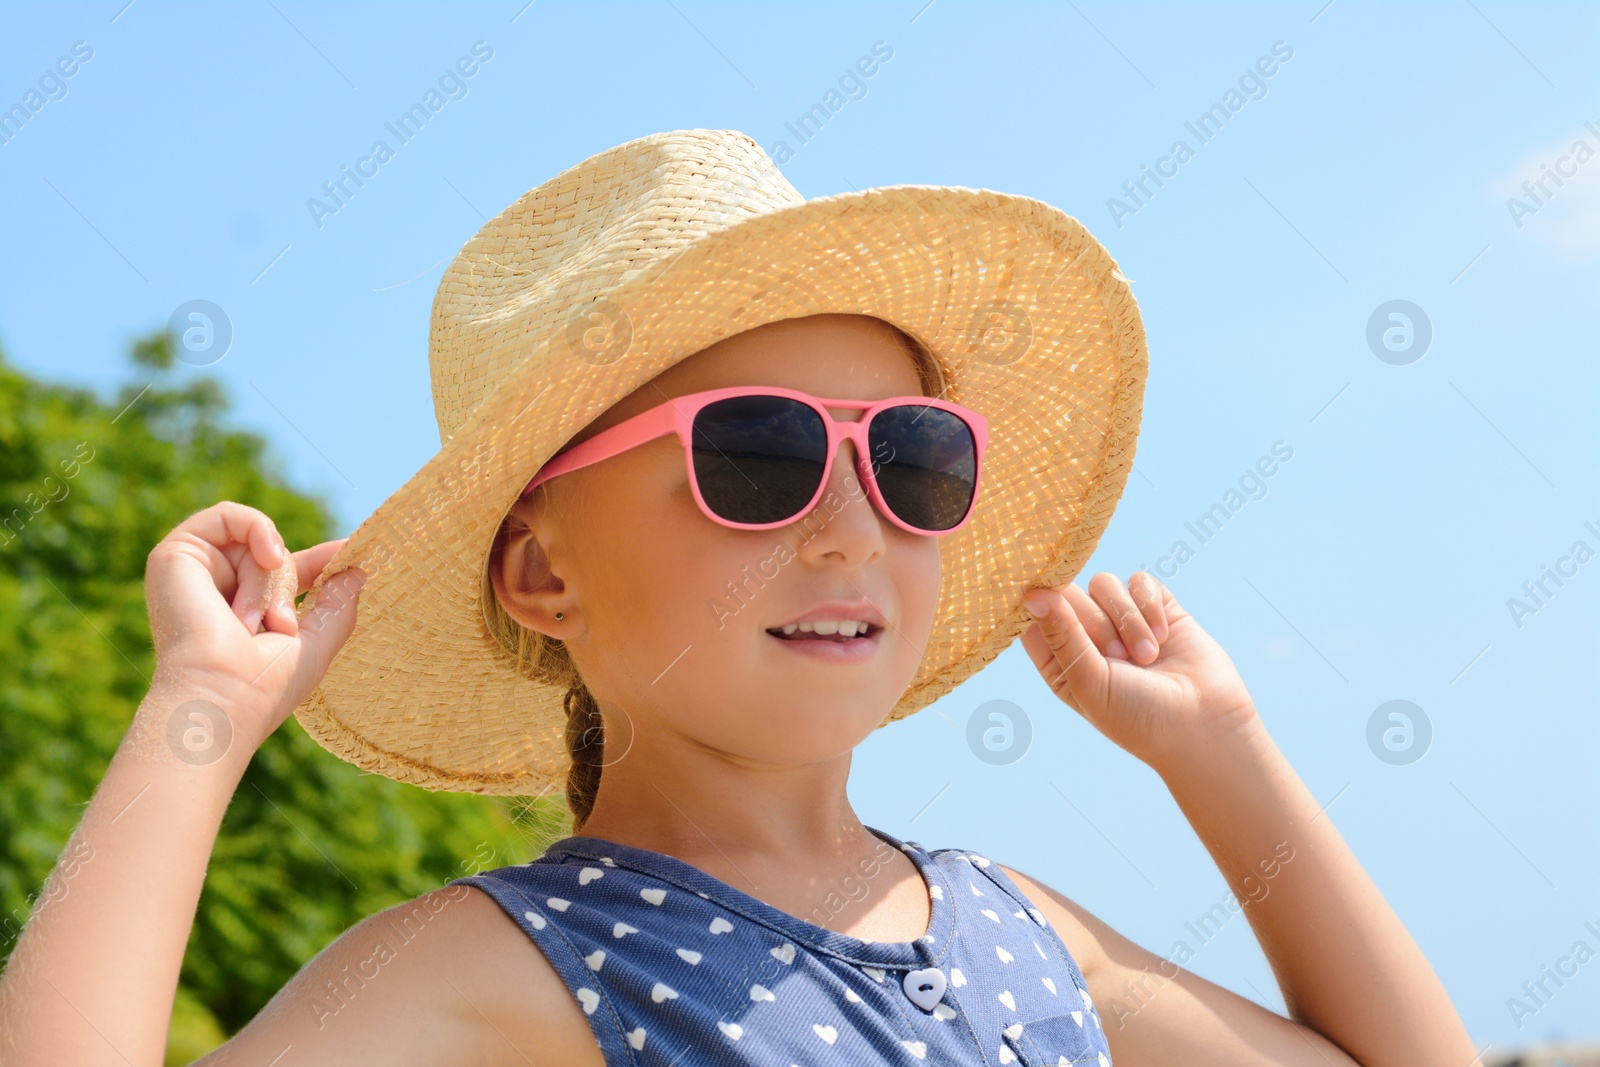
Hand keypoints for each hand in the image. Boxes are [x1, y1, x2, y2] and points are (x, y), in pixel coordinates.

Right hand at [142, 501, 364, 754]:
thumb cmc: (268, 683)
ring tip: (252, 622)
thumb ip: (338, 603)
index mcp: (246, 615)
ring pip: (255, 542)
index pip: (287, 575)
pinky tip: (268, 559)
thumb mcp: (318, 642)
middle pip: (275, 557)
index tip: (350, 552)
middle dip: (288, 587)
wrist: (221, 694)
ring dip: (268, 581)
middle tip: (279, 627)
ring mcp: (194, 575)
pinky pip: (228, 516)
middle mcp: (217, 594)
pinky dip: (258, 530)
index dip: (320, 563)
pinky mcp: (174, 555)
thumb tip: (356, 570)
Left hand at [1020, 572, 1257, 771]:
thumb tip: (1032, 594)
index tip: (1039, 594)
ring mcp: (1120, 620)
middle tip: (1117, 655)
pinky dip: (1149, 606)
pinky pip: (1139, 581)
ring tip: (1147, 656)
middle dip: (1093, 620)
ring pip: (1104, 583)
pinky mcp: (1155, 606)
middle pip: (1068, 593)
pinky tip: (1163, 637)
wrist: (1204, 724)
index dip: (1035, 601)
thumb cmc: (1139, 717)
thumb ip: (1062, 635)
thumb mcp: (1090, 681)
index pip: (1032, 617)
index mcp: (1059, 661)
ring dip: (1126, 619)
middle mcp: (1085, 637)